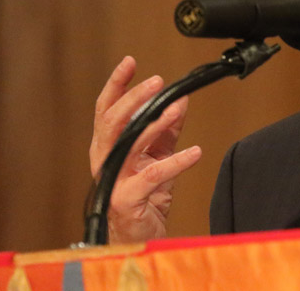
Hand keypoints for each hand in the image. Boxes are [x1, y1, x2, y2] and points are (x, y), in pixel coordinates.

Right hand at [90, 56, 201, 242]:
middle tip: (157, 82)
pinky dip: (176, 162)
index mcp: (107, 146)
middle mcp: (104, 160)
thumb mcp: (157, 155)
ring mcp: (112, 180)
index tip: (130, 62)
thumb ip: (166, 129)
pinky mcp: (126, 199)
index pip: (106, 109)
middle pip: (112, 122)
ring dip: (155, 124)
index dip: (116, 85)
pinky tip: (195, 153)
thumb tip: (180, 99)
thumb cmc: (144, 195)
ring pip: (129, 144)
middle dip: (134, 98)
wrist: (138, 236)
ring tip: (177, 108)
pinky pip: (153, 176)